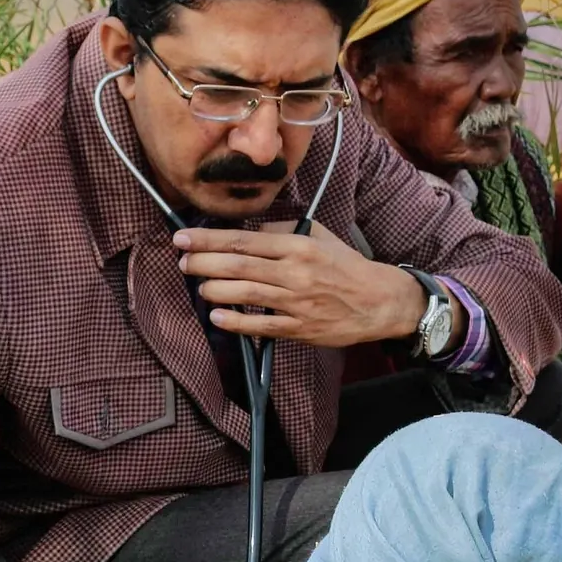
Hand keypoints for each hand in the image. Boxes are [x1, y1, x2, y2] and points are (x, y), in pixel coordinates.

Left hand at [174, 221, 428, 346]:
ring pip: (247, 293)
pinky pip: (261, 325)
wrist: (379, 301)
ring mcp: (297, 302)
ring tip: (198, 285)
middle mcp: (295, 272)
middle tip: (183, 261)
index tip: (184, 237)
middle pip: (239, 266)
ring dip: (215, 289)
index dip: (209, 239)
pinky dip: (236, 322)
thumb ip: (282, 232)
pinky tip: (217, 316)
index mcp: (298, 246)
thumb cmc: (347, 267)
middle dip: (204, 262)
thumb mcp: (320, 237)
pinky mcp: (300, 328)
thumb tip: (248, 232)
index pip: (244, 240)